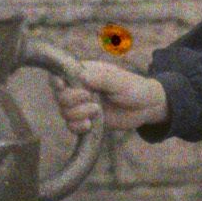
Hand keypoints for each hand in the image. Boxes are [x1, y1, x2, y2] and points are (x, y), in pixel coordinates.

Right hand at [52, 59, 169, 133]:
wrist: (145, 107)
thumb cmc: (133, 88)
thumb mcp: (119, 81)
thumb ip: (102, 79)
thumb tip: (82, 77)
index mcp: (84, 73)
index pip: (60, 74)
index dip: (56, 81)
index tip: (62, 86)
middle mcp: (79, 89)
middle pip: (59, 96)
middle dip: (71, 100)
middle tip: (91, 98)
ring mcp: (82, 106)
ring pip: (64, 112)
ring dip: (77, 114)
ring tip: (97, 111)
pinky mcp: (86, 120)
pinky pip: (71, 126)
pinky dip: (77, 127)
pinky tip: (89, 125)